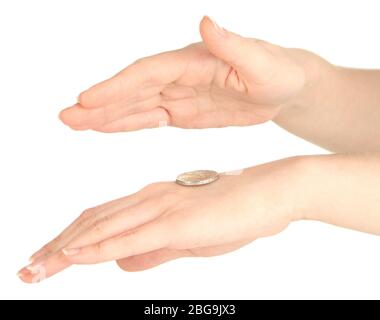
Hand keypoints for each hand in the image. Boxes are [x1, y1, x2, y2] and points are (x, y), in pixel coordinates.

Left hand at [18, 157, 301, 282]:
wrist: (272, 191)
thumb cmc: (236, 213)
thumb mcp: (189, 238)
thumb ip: (155, 249)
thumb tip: (120, 262)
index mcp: (154, 200)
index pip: (102, 218)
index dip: (71, 238)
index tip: (48, 257)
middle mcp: (151, 197)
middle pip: (93, 222)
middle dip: (58, 246)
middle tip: (29, 267)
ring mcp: (163, 207)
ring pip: (103, 228)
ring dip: (67, 249)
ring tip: (36, 268)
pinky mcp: (178, 221)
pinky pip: (130, 236)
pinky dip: (98, 247)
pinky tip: (75, 257)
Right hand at [59, 16, 306, 131]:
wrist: (285, 89)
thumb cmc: (278, 71)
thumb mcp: (261, 60)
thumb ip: (232, 44)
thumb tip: (206, 22)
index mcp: (192, 61)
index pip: (147, 74)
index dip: (117, 87)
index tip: (88, 100)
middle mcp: (179, 76)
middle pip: (132, 91)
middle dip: (99, 104)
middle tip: (66, 117)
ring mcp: (179, 94)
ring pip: (136, 106)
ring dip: (106, 116)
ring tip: (75, 124)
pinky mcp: (184, 112)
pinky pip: (151, 119)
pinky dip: (127, 124)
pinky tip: (107, 128)